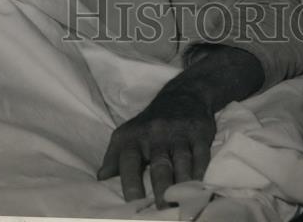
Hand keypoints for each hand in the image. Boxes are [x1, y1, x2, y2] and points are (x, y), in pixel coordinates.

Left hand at [97, 92, 215, 208]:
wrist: (183, 94)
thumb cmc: (150, 124)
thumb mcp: (127, 135)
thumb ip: (113, 157)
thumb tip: (101, 178)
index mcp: (134, 138)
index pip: (129, 162)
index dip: (130, 183)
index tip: (132, 203)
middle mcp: (156, 134)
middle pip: (159, 165)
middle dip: (161, 188)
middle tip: (162, 209)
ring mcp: (179, 134)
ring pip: (182, 161)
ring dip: (183, 184)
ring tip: (183, 205)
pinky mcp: (199, 133)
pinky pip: (201, 155)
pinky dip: (201, 172)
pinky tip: (200, 187)